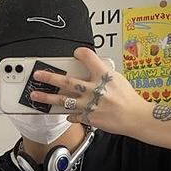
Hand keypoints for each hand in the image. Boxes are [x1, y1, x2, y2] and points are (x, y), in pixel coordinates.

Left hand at [30, 46, 145, 136]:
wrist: (135, 117)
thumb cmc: (128, 99)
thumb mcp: (117, 79)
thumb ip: (101, 73)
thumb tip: (88, 69)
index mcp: (104, 76)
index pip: (89, 58)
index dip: (80, 53)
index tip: (75, 52)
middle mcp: (95, 90)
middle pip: (67, 82)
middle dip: (49, 78)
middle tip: (38, 75)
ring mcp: (90, 105)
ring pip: (64, 101)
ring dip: (48, 98)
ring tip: (35, 96)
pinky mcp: (89, 118)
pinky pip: (73, 115)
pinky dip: (68, 113)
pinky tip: (65, 111)